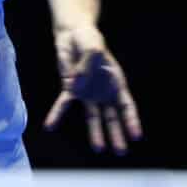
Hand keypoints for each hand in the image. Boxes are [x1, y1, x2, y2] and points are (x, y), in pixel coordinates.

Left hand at [43, 23, 141, 155]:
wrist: (73, 35)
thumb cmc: (88, 40)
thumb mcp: (93, 47)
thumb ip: (87, 65)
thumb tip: (76, 86)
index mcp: (115, 82)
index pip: (126, 105)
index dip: (131, 120)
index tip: (136, 136)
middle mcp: (104, 92)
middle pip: (112, 117)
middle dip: (117, 134)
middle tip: (120, 151)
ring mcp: (88, 94)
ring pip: (93, 117)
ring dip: (95, 133)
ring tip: (99, 149)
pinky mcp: (71, 90)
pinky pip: (64, 105)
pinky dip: (56, 115)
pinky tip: (50, 126)